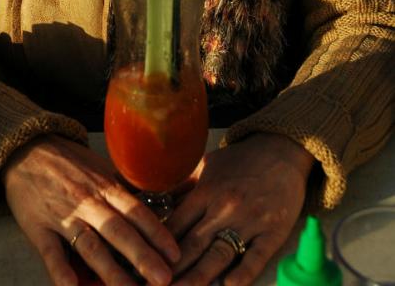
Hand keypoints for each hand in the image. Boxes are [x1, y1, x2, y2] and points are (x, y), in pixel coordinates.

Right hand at [1, 134, 179, 285]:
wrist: (26, 149)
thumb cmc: (68, 161)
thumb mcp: (99, 168)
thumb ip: (122, 189)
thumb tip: (155, 203)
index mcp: (105, 187)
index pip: (137, 211)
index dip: (157, 233)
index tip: (175, 254)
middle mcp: (88, 201)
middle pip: (119, 231)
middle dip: (143, 257)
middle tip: (164, 279)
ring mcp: (63, 215)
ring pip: (91, 246)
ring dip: (112, 272)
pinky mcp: (39, 227)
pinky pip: (51, 253)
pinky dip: (61, 271)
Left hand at [167, 132, 313, 285]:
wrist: (281, 151)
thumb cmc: (240, 160)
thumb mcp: (206, 164)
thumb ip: (183, 186)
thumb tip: (154, 203)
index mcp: (205, 191)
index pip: (176, 224)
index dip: (156, 246)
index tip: (143, 262)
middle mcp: (224, 208)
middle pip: (193, 244)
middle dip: (172, 269)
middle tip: (153, 285)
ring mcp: (249, 221)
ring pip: (219, 255)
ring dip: (198, 277)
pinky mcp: (272, 232)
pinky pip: (256, 256)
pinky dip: (243, 273)